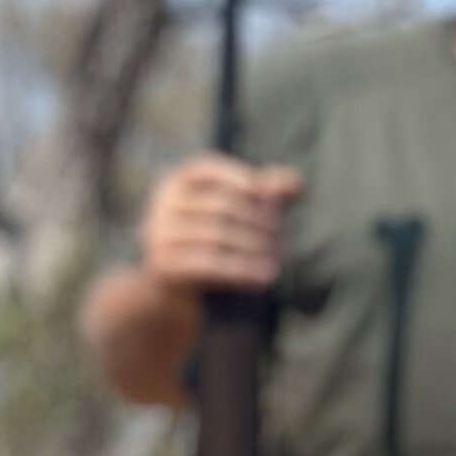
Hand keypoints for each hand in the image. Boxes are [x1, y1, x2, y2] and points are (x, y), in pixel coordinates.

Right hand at [139, 155, 301, 295]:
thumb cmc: (214, 240)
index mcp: (179, 182)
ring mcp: (159, 233)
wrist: (174, 286)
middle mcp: (164, 203)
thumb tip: (296, 184)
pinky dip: (242, 270)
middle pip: (222, 206)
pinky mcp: (163, 264)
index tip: (273, 200)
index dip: (245, 181)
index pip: (210, 170)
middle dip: (259, 222)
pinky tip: (266, 278)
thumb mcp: (238, 213)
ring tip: (279, 262)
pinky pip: (209, 264)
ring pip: (218, 236)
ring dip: (255, 249)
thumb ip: (266, 194)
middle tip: (284, 239)